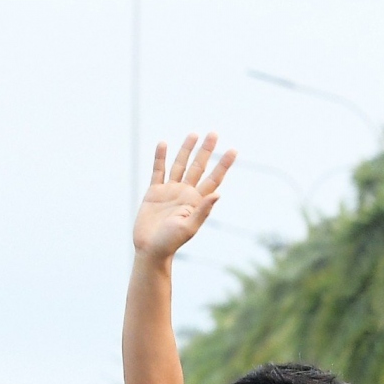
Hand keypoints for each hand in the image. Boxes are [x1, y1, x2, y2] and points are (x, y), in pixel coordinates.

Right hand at [133, 133, 235, 260]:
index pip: (213, 179)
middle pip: (198, 167)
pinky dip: (160, 158)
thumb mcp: (189, 228)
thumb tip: (218, 194)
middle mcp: (185, 193)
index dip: (223, 165)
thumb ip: (203, 211)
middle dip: (206, 150)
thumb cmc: (170, 243)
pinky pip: (158, 171)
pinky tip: (163, 144)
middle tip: (214, 133)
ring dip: (186, 149)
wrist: (150, 250)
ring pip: (180, 165)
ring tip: (193, 134)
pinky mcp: (154, 192)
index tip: (233, 150)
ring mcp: (170, 191)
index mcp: (196, 201)